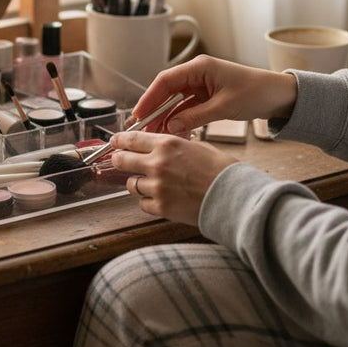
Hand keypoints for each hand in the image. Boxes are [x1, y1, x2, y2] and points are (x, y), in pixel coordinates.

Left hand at [112, 129, 237, 224]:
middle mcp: (158, 164)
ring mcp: (157, 187)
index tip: (114, 142)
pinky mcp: (160, 207)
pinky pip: (143, 203)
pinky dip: (149, 201)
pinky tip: (162, 199)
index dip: (119, 140)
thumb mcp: (198, 147)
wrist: (233, 197)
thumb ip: (175, 147)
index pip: (132, 139)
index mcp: (167, 145)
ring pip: (132, 184)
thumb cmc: (221, 171)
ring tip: (152, 184)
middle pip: (122, 161)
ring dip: (138, 183)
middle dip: (118, 160)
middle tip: (119, 161)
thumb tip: (161, 148)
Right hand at [131, 55, 297, 134]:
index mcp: (200, 67)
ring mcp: (201, 85)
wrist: (280, 95)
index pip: (165, 80)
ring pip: (175, 102)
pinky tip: (173, 132)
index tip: (138, 114)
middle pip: (167, 91)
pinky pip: (187, 108)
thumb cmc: (257, 92)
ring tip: (156, 135)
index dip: (149, 97)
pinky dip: (179, 120)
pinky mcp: (207, 97)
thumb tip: (171, 126)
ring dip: (166, 117)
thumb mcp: (224, 106)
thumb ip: (196, 116)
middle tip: (142, 129)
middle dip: (154, 110)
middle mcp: (197, 73)